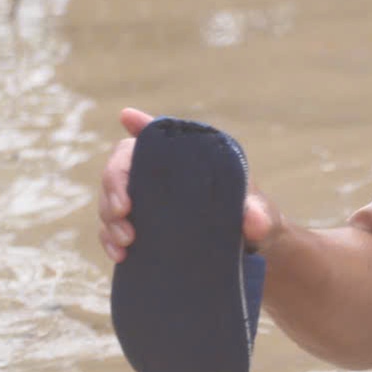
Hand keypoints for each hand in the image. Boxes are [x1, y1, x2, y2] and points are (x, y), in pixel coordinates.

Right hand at [97, 107, 279, 262]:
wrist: (250, 253)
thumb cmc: (256, 222)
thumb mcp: (262, 217)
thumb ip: (258, 216)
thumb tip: (255, 223)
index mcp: (189, 161)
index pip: (160, 137)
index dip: (141, 125)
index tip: (128, 117)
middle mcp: (162, 178)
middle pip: (121, 167)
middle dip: (114, 186)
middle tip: (124, 211)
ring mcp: (148, 204)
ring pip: (110, 200)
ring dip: (109, 218)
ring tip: (126, 241)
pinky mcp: (142, 231)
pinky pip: (112, 230)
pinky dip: (109, 241)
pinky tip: (120, 255)